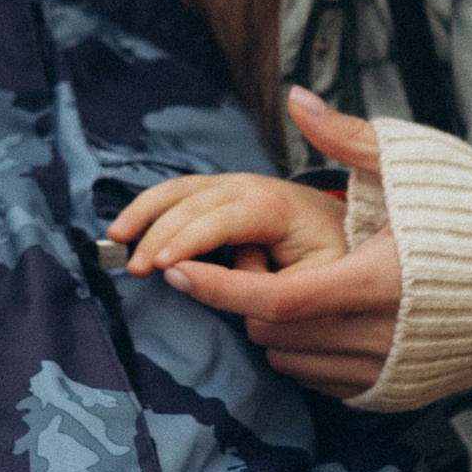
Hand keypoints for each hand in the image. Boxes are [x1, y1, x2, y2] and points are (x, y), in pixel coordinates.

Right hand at [107, 172, 348, 280]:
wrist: (354, 235)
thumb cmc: (336, 264)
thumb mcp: (317, 282)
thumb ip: (264, 286)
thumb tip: (206, 279)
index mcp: (277, 205)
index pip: (225, 216)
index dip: (191, 238)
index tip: (163, 266)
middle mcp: (251, 186)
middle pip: (195, 202)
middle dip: (161, 233)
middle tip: (137, 270)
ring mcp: (233, 185)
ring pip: (180, 190)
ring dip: (145, 212)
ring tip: (117, 239)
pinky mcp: (221, 193)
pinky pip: (178, 192)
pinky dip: (149, 207)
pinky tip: (125, 228)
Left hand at [154, 89, 400, 388]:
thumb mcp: (415, 168)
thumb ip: (348, 138)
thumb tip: (297, 97)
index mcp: (378, 281)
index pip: (274, 299)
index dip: (217, 287)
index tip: (176, 268)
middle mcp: (380, 337)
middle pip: (271, 332)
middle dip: (247, 297)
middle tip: (257, 259)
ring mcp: (387, 371)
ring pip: (290, 358)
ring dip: (274, 325)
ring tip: (300, 280)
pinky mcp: (393, 392)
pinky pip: (321, 377)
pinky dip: (307, 348)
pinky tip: (326, 312)